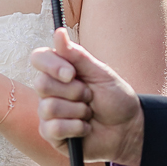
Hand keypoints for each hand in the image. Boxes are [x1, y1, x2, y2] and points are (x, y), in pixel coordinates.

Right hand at [31, 28, 144, 165]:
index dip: (52, 65)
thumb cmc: (115, 98)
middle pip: (42, 84)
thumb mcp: (100, 73)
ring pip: (49, 107)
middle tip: (89, 97)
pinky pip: (53, 128)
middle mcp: (49, 90)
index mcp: (58, 70)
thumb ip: (77, 56)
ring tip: (89, 113)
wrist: (128, 129)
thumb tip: (58, 32)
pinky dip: (76, 128)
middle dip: (73, 92)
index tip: (71, 74)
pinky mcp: (50, 133)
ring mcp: (47, 112)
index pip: (38, 58)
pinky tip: (85, 128)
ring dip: (78, 111)